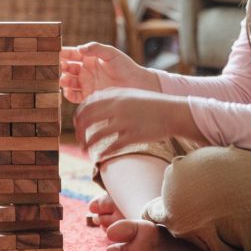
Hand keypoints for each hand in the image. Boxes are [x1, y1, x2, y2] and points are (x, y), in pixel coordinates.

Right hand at [60, 43, 158, 103]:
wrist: (137, 84)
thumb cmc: (125, 66)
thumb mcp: (111, 53)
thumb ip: (96, 48)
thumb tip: (79, 49)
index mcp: (88, 58)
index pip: (70, 54)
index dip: (61, 53)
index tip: (53, 52)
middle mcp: (85, 71)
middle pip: (66, 68)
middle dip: (58, 67)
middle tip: (53, 68)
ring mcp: (86, 84)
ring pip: (68, 82)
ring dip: (62, 80)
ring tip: (61, 80)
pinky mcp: (88, 96)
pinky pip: (74, 96)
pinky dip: (68, 94)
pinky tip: (67, 91)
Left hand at [74, 87, 199, 157]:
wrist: (173, 113)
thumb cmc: (150, 105)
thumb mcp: (130, 95)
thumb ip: (111, 98)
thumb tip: (93, 104)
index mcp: (115, 96)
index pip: (87, 104)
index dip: (79, 116)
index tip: (77, 123)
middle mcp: (118, 108)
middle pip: (88, 120)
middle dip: (79, 131)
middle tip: (78, 139)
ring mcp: (125, 122)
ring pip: (97, 135)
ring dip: (87, 144)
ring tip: (84, 149)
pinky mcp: (133, 136)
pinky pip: (112, 146)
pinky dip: (102, 152)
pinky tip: (99, 156)